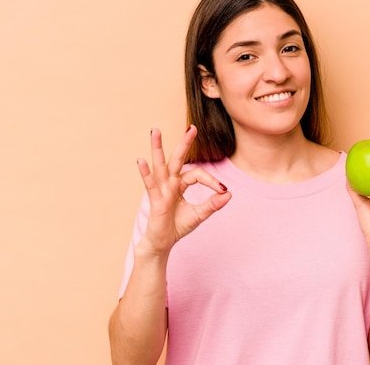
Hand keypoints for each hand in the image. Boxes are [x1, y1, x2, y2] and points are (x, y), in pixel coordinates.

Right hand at [136, 125, 231, 254]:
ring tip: (155, 131)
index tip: (223, 190)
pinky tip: (141, 160)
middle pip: (177, 159)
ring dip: (157, 148)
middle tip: (192, 127)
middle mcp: (170, 183)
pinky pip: (150, 184)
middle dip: (185, 143)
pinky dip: (145, 172)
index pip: (198, 174)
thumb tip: (229, 193)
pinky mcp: (155, 199)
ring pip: (160, 165)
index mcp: (181, 184)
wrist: (162, 243)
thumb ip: (213, 204)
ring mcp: (161, 189)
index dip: (212, 180)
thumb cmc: (177, 226)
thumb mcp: (199, 214)